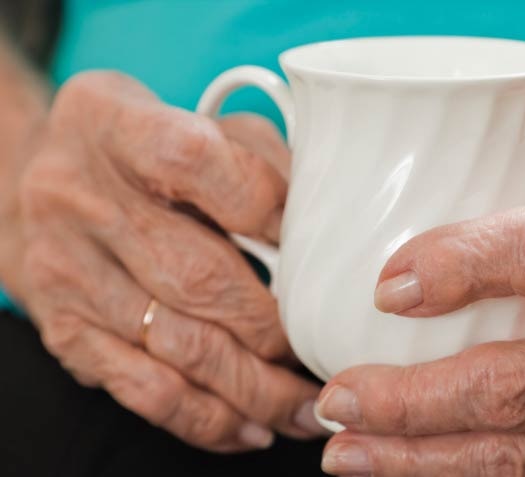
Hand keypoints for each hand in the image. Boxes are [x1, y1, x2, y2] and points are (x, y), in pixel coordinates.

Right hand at [5, 71, 324, 451]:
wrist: (37, 188)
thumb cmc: (140, 155)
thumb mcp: (194, 124)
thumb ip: (261, 160)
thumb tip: (331, 224)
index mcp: (118, 126)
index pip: (200, 166)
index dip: (273, 212)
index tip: (322, 252)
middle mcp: (81, 198)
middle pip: (198, 276)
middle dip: (277, 330)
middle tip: (328, 356)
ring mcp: (68, 271)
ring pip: (178, 347)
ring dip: (256, 389)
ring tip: (307, 407)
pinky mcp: (66, 331)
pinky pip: (142, 389)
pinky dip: (206, 418)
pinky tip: (251, 428)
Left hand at [316, 160, 524, 475]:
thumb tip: (460, 180)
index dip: (462, 266)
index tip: (390, 281)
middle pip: (517, 386)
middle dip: (414, 399)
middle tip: (341, 397)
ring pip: (523, 455)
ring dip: (426, 460)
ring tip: (351, 456)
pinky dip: (470, 473)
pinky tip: (414, 468)